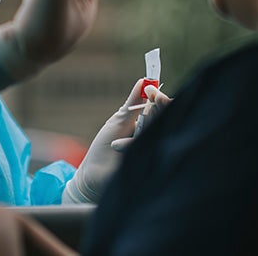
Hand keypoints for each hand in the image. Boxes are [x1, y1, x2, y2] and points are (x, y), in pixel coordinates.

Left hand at [62, 79, 170, 203]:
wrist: (92, 175)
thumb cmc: (104, 147)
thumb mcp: (119, 121)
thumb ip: (133, 103)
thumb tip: (143, 81)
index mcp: (147, 125)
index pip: (162, 109)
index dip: (160, 99)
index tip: (152, 89)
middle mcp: (154, 137)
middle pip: (165, 118)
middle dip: (158, 107)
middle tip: (152, 98)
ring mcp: (154, 151)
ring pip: (157, 131)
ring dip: (137, 131)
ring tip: (115, 142)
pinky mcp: (151, 164)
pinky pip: (149, 148)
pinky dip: (129, 145)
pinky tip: (116, 148)